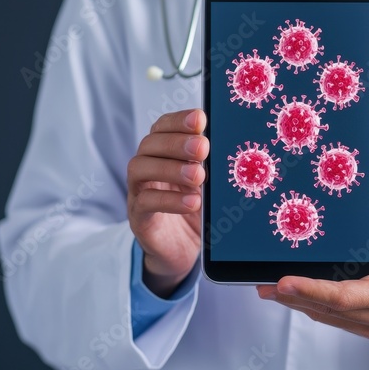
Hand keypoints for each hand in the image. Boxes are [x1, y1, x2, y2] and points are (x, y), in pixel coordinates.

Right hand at [127, 109, 208, 297]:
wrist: (183, 250)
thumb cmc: (198, 209)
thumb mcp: (208, 184)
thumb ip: (211, 164)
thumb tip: (230, 144)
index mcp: (163, 153)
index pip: (162, 127)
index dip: (179, 120)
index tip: (200, 119)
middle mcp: (147, 168)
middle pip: (149, 144)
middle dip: (176, 142)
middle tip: (203, 147)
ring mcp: (138, 192)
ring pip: (140, 169)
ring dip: (170, 168)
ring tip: (198, 175)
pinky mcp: (139, 218)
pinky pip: (145, 203)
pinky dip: (169, 200)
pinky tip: (192, 202)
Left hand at [257, 161, 368, 339]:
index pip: (344, 295)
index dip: (311, 289)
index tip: (284, 281)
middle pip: (328, 309)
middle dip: (293, 296)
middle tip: (263, 283)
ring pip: (328, 318)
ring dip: (297, 303)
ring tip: (269, 289)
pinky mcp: (368, 329)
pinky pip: (335, 320)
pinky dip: (313, 307)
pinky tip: (296, 297)